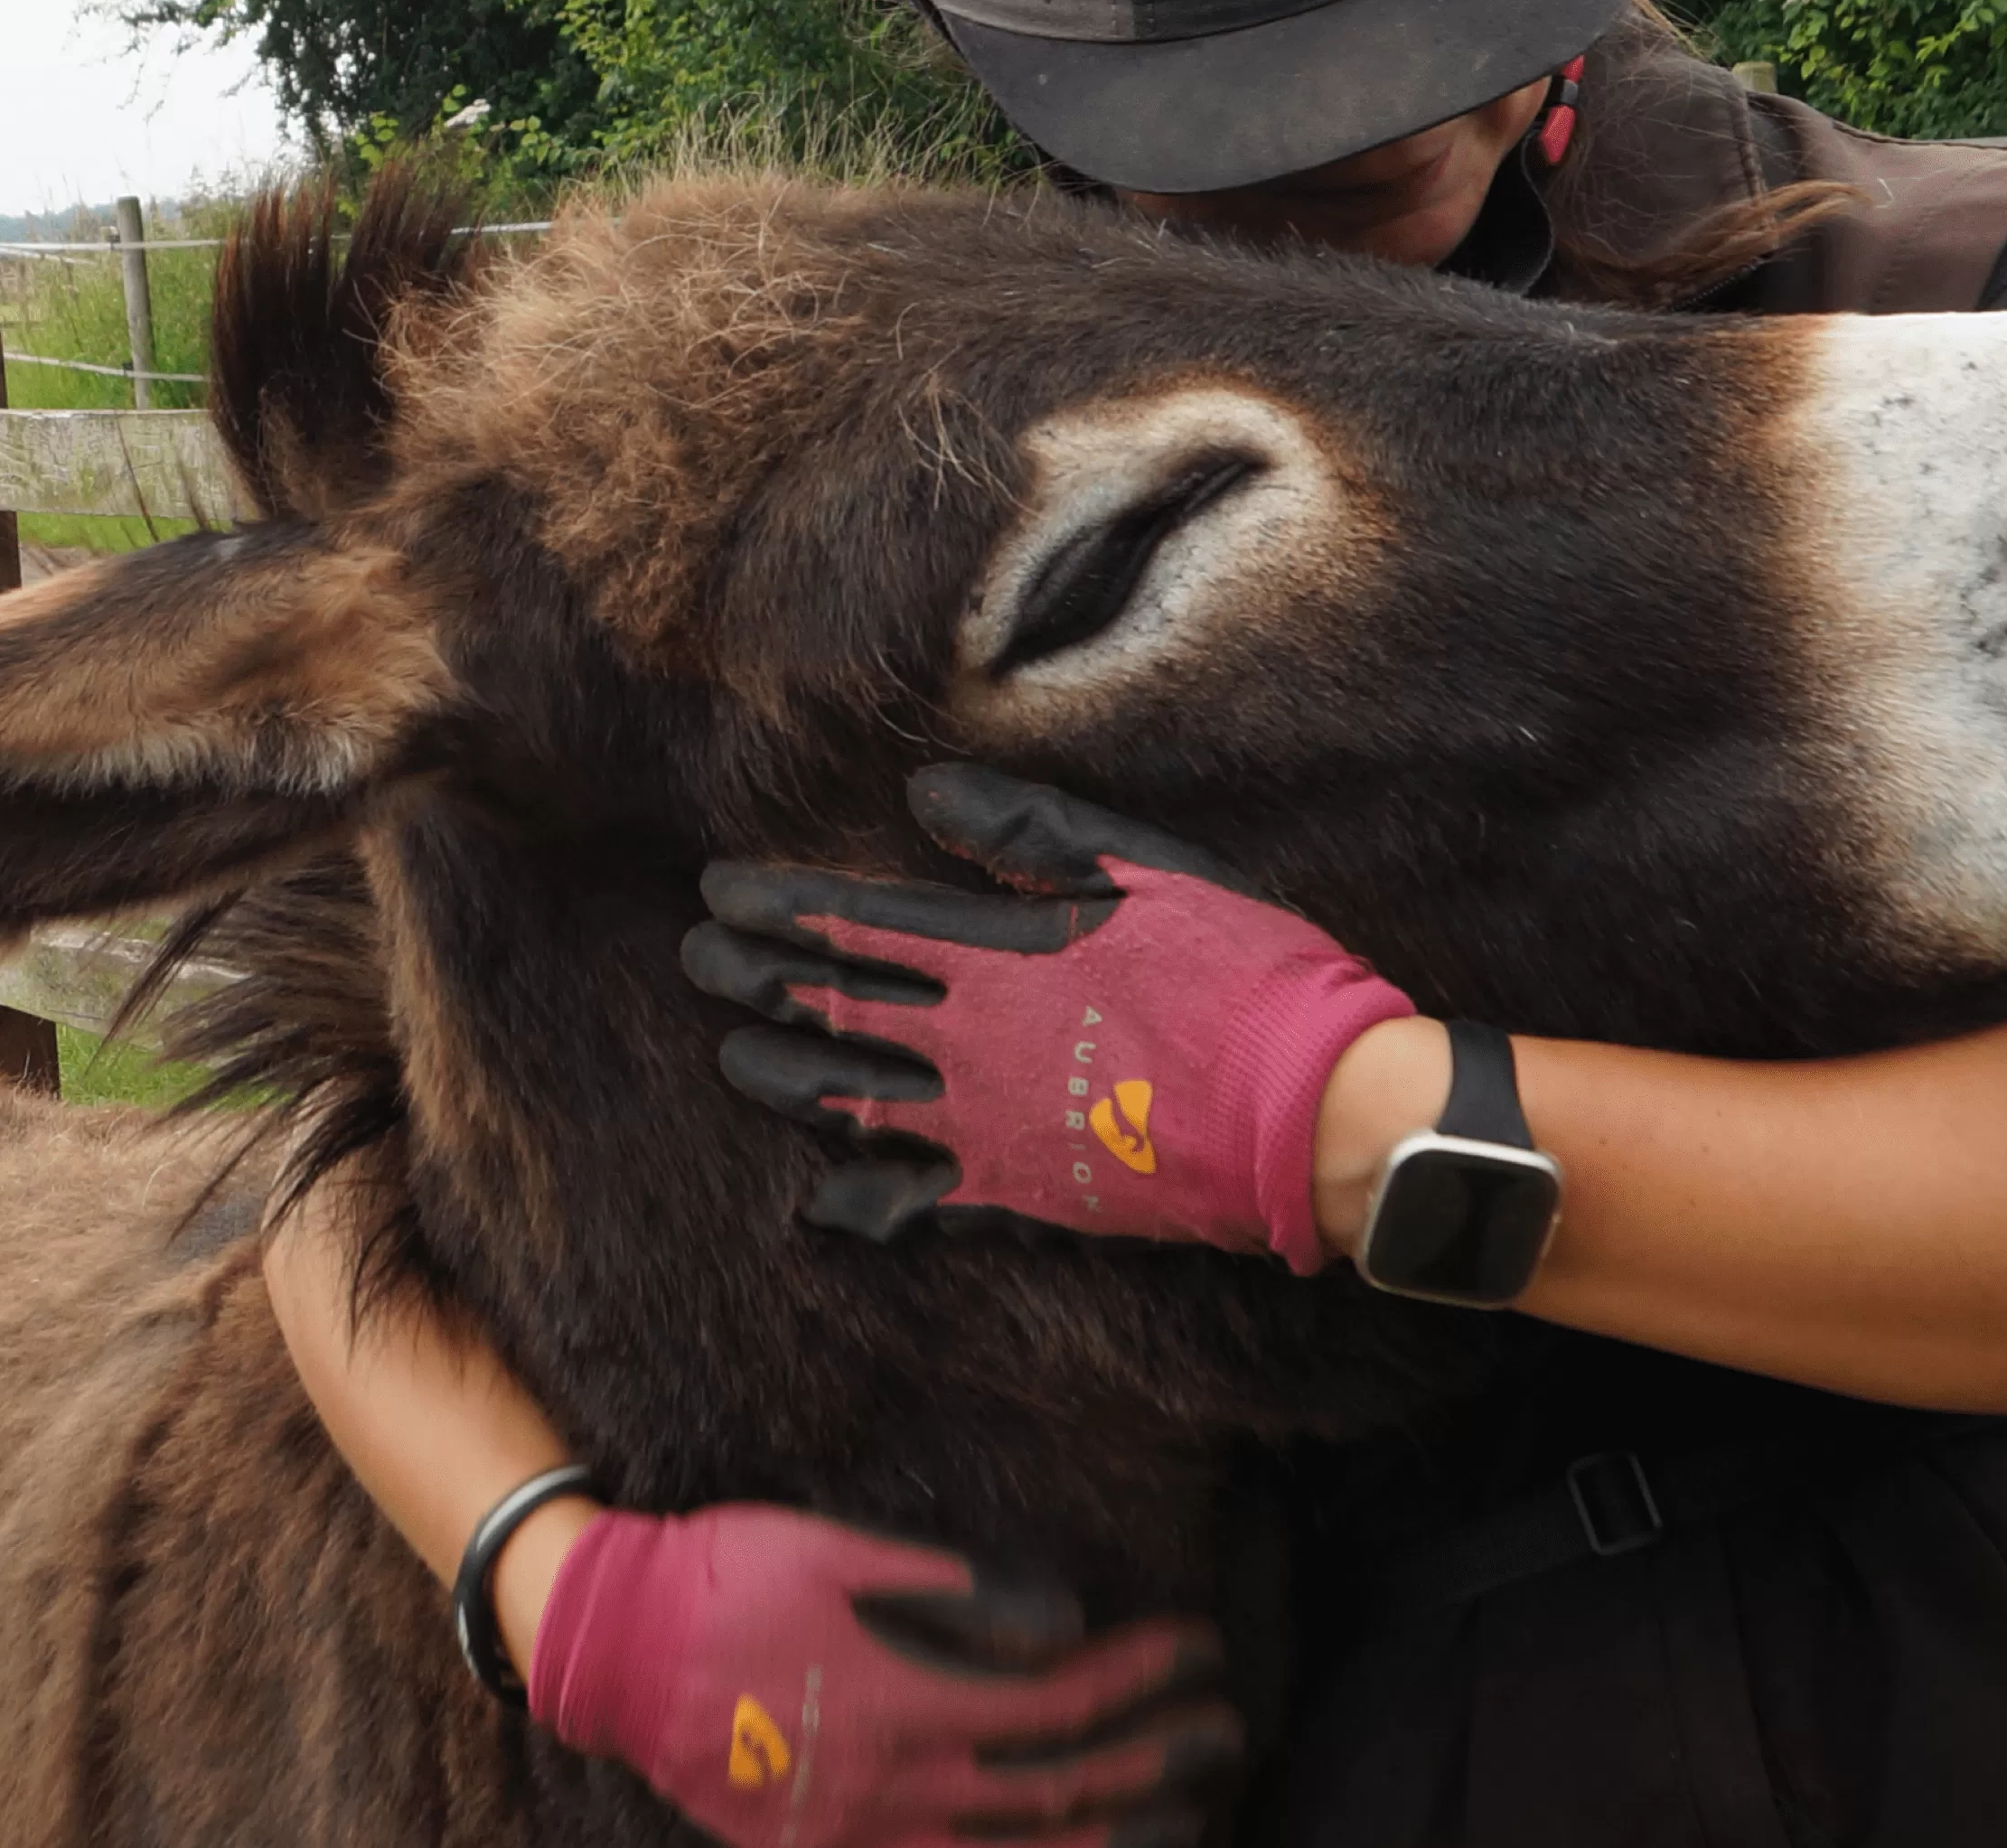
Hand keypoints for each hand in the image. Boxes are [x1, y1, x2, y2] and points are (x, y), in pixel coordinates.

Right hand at [529, 1503, 1235, 1847]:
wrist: (610, 1649)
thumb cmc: (725, 1578)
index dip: (1139, 1679)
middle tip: (1224, 1730)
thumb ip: (955, 1594)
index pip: (1057, 1704)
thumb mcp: (837, 1554)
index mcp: (901, 1707)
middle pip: (1057, 1794)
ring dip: (1113, 1836)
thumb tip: (1065, 1625)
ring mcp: (858, 1841)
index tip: (1197, 1647)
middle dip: (1154, 1760)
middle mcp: (892, 1792)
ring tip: (1190, 1813)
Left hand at [681, 764, 1415, 1266]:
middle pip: (832, 1010)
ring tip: (733, 1058)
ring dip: (783, 1077)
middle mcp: (969, 1046)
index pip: (853, 926)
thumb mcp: (1141, 870)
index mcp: (997, 956)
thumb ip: (1026, 836)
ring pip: (852, 1104)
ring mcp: (987, 1130)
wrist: (1308, 1108)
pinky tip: (820, 1203)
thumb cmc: (1241, 971)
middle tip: (697, 960)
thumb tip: (924, 799)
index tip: (717, 893)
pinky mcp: (1020, 1197)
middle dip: (754, 982)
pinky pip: (916, 1207)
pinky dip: (860, 1204)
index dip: (777, 909)